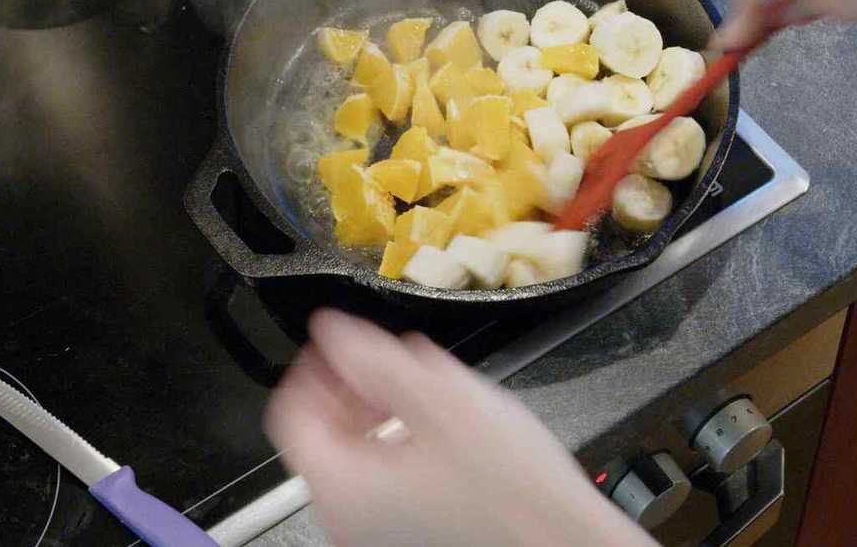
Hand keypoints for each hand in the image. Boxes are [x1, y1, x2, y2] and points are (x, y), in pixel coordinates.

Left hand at [264, 309, 653, 546]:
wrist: (566, 540)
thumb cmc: (516, 490)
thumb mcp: (443, 400)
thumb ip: (374, 359)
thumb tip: (332, 330)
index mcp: (345, 487)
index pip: (291, 415)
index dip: (315, 366)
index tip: (342, 343)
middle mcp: (349, 521)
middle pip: (320, 437)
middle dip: (350, 386)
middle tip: (384, 359)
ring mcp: (375, 535)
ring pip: (352, 459)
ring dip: (375, 411)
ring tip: (419, 387)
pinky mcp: (404, 537)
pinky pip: (379, 485)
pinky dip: (396, 445)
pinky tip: (435, 427)